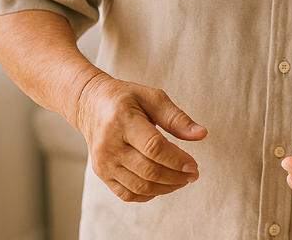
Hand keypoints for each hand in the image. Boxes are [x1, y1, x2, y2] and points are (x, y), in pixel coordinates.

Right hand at [74, 73, 207, 202]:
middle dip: (176, 176)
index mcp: (122, 120)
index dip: (177, 159)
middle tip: (193, 174)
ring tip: (182, 180)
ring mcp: (103, 162)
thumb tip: (201, 134)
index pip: (153, 147)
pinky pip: (127, 194)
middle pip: (148, 170)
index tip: (194, 164)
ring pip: (139, 186)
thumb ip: (176, 117)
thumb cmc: (125, 99)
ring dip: (166, 187)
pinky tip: (162, 185)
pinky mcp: (101, 173)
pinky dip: (148, 195)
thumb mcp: (152, 97)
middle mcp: (109, 144)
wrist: (90, 105)